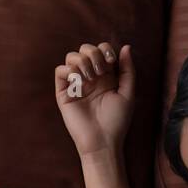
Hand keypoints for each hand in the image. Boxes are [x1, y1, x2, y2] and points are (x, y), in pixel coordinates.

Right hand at [54, 42, 135, 158]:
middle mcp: (90, 77)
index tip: (111, 62)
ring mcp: (76, 84)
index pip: (101, 49)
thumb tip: (127, 47)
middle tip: (100, 72)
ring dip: (82, 62)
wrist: (103, 141)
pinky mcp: (64, 92)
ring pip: (71, 56)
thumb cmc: (117, 122)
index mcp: (105, 76)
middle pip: (85, 48)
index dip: (105, 49)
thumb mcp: (128, 94)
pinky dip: (69, 71)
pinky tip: (79, 82)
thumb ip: (128, 71)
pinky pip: (60, 70)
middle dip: (93, 53)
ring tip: (91, 79)